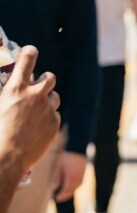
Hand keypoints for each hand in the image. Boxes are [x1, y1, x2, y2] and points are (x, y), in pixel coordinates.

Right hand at [0, 46, 59, 176]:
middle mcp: (34, 95)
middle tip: (36, 90)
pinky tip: (35, 130)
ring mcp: (46, 109)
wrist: (6, 160)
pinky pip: (54, 115)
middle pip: (49, 77)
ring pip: (54, 97)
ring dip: (47, 102)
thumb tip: (11, 91)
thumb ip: (8, 94)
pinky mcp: (54, 123)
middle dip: (44, 81)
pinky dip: (47, 120)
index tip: (30, 52)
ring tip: (33, 115)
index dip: (30, 52)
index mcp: (15, 88)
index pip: (28, 57)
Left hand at [53, 150, 86, 201]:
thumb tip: (54, 187)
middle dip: (65, 195)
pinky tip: (71, 185)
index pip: (65, 190)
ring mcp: (82, 175)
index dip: (61, 196)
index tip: (56, 199)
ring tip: (65, 193)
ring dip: (70, 191)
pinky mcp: (84, 171)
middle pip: (72, 190)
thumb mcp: (58, 166)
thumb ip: (56, 178)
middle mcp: (78, 178)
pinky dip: (75, 185)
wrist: (77, 147)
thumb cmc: (66, 156)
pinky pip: (80, 182)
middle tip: (59, 198)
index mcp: (71, 178)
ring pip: (76, 186)